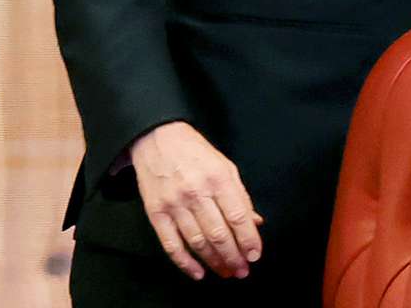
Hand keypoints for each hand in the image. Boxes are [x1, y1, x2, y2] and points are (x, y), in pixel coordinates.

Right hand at [131, 121, 264, 280]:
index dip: (248, 239)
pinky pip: (171, 245)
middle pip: (219, 234)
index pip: (238, 216)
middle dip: (233, 256)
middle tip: (241, 270)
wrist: (157, 139)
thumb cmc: (195, 152)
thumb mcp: (225, 166)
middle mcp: (196, 192)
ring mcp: (174, 204)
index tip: (254, 255)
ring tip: (225, 271)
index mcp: (218, 178)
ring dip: (214, 262)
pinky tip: (198, 272)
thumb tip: (255, 222)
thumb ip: (240, 195)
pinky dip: (185, 263)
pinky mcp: (156, 213)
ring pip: (198, 242)